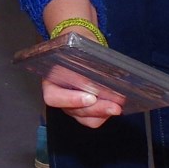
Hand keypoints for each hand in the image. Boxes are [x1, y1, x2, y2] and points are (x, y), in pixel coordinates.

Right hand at [34, 0, 115, 125]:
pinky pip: (93, 119)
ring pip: (85, 118)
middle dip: (96, 109)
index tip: (91, 97)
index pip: (53, 98)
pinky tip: (115, 105)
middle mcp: (59, 97)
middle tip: (115, 106)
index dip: (71, 100)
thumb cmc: (77, 48)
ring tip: (118, 106)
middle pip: (73, 111)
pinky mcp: (85, 110)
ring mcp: (72, 106)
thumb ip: (83, 64)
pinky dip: (105, 114)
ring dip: (102, 113)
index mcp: (50, 82)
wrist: (82, 48)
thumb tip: (98, 78)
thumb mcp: (77, 51)